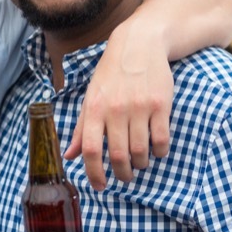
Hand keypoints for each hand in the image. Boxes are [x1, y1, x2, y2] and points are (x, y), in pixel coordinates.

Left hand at [64, 18, 173, 189]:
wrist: (140, 44)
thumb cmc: (112, 74)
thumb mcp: (91, 97)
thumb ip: (82, 128)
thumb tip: (69, 156)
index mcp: (95, 108)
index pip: (91, 149)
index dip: (94, 173)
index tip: (100, 186)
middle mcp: (116, 109)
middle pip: (119, 155)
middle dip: (122, 174)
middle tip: (125, 177)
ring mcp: (140, 107)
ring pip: (141, 151)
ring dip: (141, 164)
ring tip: (139, 163)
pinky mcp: (161, 104)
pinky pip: (161, 140)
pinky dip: (159, 152)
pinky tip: (155, 150)